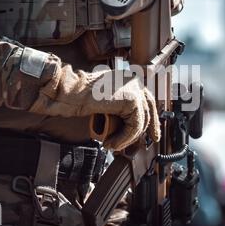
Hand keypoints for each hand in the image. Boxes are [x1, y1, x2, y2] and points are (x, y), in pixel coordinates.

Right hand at [29, 66, 160, 150]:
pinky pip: (134, 126)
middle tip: (139, 145)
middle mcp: (133, 81)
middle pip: (149, 110)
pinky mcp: (131, 99)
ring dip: (127, 138)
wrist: (70, 93)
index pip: (148, 101)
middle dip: (146, 130)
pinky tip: (114, 143)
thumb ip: (118, 109)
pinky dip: (125, 138)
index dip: (152, 120)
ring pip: (141, 121)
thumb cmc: (79, 97)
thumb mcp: (104, 102)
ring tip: (112, 145)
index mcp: (128, 80)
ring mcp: (134, 89)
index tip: (154, 135)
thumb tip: (128, 125)